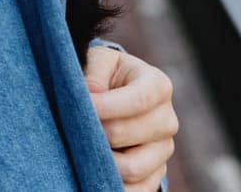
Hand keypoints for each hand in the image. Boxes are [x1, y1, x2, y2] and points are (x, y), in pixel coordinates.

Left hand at [84, 45, 176, 191]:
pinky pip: (137, 190)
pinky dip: (112, 184)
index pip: (138, 100)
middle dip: (95, 131)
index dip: (106, 106)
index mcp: (158, 86)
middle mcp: (167, 120)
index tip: (82, 105)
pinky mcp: (156, 174)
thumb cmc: (105, 76)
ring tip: (82, 147)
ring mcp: (163, 150)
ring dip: (101, 160)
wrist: (116, 98)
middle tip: (74, 126)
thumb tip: (92, 96)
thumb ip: (95, 72)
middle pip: (127, 134)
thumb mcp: (100, 61)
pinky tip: (94, 170)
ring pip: (132, 167)